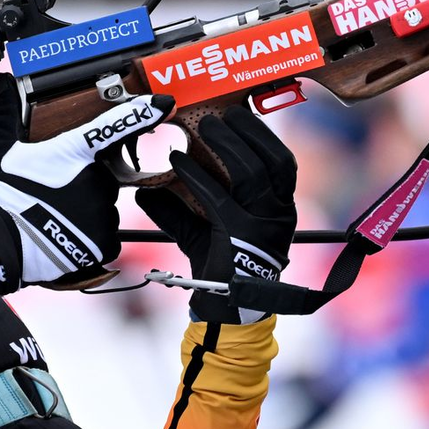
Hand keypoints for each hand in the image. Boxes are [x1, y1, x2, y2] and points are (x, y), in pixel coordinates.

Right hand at [0, 74, 172, 285]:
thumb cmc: (0, 195)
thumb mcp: (2, 149)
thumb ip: (8, 113)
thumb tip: (1, 82)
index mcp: (76, 153)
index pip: (115, 126)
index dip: (141, 113)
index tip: (163, 103)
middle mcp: (96, 180)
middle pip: (105, 176)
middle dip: (86, 182)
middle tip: (55, 193)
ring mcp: (103, 212)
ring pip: (106, 207)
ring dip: (89, 210)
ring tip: (57, 216)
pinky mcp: (104, 241)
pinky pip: (107, 235)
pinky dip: (91, 237)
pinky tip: (66, 235)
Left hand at [136, 105, 296, 323]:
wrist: (226, 312)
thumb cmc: (218, 267)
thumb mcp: (201, 232)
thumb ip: (178, 209)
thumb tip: (145, 189)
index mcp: (281, 209)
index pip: (283, 163)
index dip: (263, 137)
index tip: (242, 115)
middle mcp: (280, 215)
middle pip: (272, 161)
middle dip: (248, 133)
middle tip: (220, 116)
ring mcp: (263, 226)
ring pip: (251, 174)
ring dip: (226, 146)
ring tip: (203, 129)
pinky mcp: (240, 236)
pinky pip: (218, 197)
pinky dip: (196, 176)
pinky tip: (175, 161)